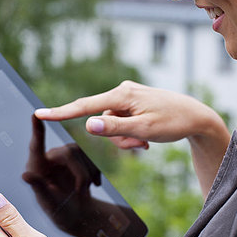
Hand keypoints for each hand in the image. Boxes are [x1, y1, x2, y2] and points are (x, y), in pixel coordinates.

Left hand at [22, 115, 100, 234]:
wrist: (78, 215)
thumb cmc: (59, 212)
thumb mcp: (48, 203)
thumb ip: (38, 188)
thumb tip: (25, 175)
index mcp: (37, 167)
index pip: (36, 146)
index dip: (36, 130)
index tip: (35, 114)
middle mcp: (50, 158)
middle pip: (70, 152)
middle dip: (81, 173)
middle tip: (82, 192)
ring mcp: (65, 157)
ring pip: (82, 154)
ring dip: (88, 175)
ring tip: (84, 193)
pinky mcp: (79, 159)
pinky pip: (92, 158)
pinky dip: (95, 173)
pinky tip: (95, 186)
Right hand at [35, 80, 224, 148]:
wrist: (197, 117)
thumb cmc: (173, 122)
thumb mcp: (144, 129)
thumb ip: (114, 129)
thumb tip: (87, 126)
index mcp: (121, 95)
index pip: (84, 106)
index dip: (60, 112)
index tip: (39, 114)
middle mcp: (122, 93)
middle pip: (101, 122)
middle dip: (117, 138)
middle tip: (140, 143)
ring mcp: (128, 98)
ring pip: (112, 127)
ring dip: (126, 139)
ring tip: (147, 140)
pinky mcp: (133, 105)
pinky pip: (122, 124)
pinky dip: (131, 134)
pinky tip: (148, 136)